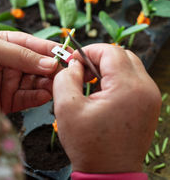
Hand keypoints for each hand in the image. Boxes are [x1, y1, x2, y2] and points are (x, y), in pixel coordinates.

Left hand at [0, 31, 58, 112]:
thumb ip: (23, 56)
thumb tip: (50, 63)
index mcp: (10, 44)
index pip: (37, 46)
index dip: (54, 50)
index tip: (70, 55)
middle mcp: (13, 62)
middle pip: (40, 65)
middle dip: (54, 69)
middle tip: (66, 73)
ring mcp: (11, 81)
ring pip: (37, 82)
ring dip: (49, 84)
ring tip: (57, 85)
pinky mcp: (8, 100)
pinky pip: (28, 98)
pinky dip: (38, 97)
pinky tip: (45, 94)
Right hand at [53, 44, 160, 173]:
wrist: (110, 174)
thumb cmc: (89, 145)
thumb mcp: (67, 108)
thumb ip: (66, 78)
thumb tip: (74, 64)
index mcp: (128, 88)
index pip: (111, 51)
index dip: (90, 50)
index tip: (75, 60)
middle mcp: (145, 89)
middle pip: (122, 55)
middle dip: (99, 57)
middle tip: (83, 70)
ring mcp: (151, 96)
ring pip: (129, 65)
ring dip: (109, 67)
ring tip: (91, 81)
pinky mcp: (149, 103)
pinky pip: (134, 78)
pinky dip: (117, 77)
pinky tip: (103, 90)